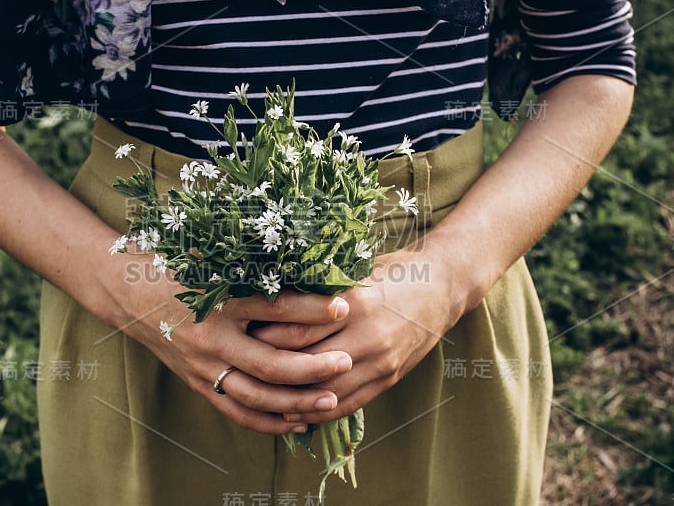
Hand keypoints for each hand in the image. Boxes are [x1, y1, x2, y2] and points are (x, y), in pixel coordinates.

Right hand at [116, 271, 354, 434]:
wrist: (132, 293)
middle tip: (347, 363)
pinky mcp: (198, 383)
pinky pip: (236, 411)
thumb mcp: (215, 259)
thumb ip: (256, 265)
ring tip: (331, 401)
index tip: (344, 307)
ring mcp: (203, 365)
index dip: (311, 309)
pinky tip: (298, 422)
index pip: (274, 308)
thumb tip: (310, 264)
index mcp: (218, 299)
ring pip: (255, 395)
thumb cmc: (181, 267)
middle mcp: (211, 337)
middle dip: (312, 368)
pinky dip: (268, 421)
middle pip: (269, 363)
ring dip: (296, 402)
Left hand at [250, 243, 469, 423]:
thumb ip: (320, 289)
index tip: (241, 335)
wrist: (443, 287)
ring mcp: (380, 361)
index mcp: (354, 303)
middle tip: (243, 368)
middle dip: (272, 371)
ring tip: (262, 397)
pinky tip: (298, 412)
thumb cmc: (393, 271)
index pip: (297, 330)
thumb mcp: (356, 271)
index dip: (265, 338)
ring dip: (292, 399)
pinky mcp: (388, 378)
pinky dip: (320, 412)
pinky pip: (349, 404)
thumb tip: (270, 298)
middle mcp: (367, 336)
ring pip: (326, 392)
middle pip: (306, 365)